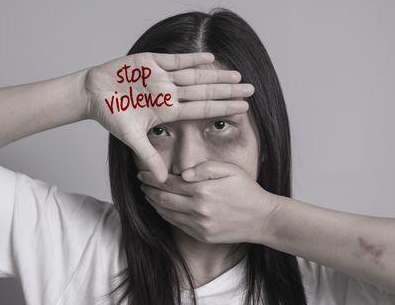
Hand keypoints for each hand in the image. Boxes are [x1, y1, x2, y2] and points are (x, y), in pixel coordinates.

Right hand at [84, 52, 254, 181]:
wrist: (92, 94)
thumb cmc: (110, 115)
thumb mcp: (131, 137)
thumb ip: (148, 155)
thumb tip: (163, 180)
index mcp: (167, 110)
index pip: (201, 110)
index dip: (222, 108)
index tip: (244, 109)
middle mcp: (168, 93)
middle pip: (203, 92)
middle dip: (227, 91)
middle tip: (252, 88)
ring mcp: (161, 77)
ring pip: (194, 75)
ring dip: (215, 75)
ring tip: (237, 75)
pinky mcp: (150, 62)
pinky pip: (175, 60)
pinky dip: (191, 58)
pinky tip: (210, 57)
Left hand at [137, 160, 280, 243]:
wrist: (263, 219)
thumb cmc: (247, 190)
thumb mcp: (230, 170)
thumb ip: (205, 167)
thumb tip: (182, 172)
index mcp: (203, 190)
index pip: (169, 182)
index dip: (152, 177)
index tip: (142, 172)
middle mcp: (198, 209)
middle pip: (163, 198)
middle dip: (148, 189)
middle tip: (140, 182)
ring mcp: (199, 225)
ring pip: (167, 213)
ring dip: (153, 203)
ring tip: (147, 194)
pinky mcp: (201, 236)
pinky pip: (177, 225)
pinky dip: (165, 215)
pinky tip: (162, 208)